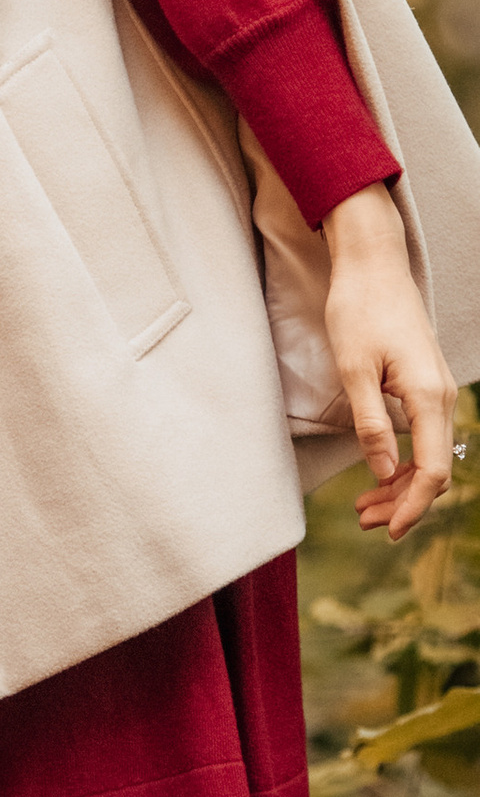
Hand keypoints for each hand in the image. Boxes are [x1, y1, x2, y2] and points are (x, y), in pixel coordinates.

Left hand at [324, 183, 459, 536]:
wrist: (372, 266)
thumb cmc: (358, 310)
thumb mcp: (353, 370)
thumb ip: (370, 423)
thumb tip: (384, 471)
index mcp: (428, 397)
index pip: (432, 470)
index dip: (412, 506)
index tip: (388, 530)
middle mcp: (441, 396)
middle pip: (433, 468)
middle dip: (402, 502)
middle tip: (364, 522)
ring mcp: (436, 390)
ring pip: (429, 454)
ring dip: (401, 484)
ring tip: (365, 506)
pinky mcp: (425, 384)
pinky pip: (424, 435)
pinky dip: (404, 460)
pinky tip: (380, 473)